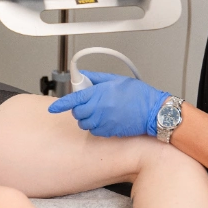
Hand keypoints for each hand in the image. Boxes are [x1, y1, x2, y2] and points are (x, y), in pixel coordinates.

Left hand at [47, 70, 168, 137]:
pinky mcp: (110, 132)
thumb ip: (97, 78)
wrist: (153, 111)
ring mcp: (104, 122)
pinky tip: (105, 119)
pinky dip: (96, 126)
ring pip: (84, 123)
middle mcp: (99, 109)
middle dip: (79, 108)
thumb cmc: (138, 95)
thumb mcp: (116, 79)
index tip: (54, 108)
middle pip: (77, 112)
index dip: (61, 104)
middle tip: (88, 103)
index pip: (73, 99)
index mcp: (99, 93)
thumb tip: (83, 75)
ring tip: (98, 111)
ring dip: (87, 118)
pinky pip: (95, 131)